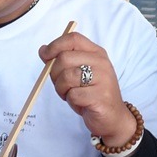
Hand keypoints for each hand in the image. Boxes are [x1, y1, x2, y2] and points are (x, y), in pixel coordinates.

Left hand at [40, 30, 136, 148]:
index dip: (55, 45)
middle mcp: (101, 63)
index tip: (45, 55)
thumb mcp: (79, 72)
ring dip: (62, 89)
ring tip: (70, 95)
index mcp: (96, 53)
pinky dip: (71, 100)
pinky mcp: (100, 96)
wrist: (113, 117)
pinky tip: (80, 103)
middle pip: (64, 58)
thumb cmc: (92, 94)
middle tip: (61, 85)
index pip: (73, 39)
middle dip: (54, 73)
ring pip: (67, 76)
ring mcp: (103, 79)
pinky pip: (73, 95)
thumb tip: (43, 50)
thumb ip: (63, 60)